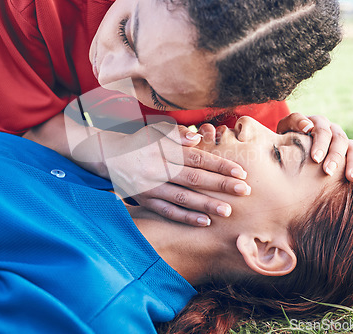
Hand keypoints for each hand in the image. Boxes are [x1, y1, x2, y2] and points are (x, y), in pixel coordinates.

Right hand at [81, 121, 249, 226]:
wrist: (108, 155)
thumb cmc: (139, 141)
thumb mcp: (156, 131)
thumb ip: (177, 135)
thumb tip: (198, 139)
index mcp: (164, 150)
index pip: (197, 158)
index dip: (219, 165)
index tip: (240, 172)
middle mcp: (158, 169)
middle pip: (193, 178)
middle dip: (220, 185)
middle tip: (244, 191)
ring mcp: (151, 187)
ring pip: (182, 197)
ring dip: (205, 204)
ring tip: (228, 211)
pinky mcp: (145, 200)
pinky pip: (167, 211)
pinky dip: (185, 217)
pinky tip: (204, 221)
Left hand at [277, 112, 352, 184]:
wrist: (290, 148)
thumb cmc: (285, 138)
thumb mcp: (285, 128)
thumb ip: (293, 122)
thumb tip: (308, 126)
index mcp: (318, 122)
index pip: (323, 131)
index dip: (320, 144)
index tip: (315, 159)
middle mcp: (334, 130)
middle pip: (340, 140)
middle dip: (335, 157)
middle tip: (328, 172)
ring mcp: (344, 142)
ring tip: (351, 179)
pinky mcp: (350, 154)